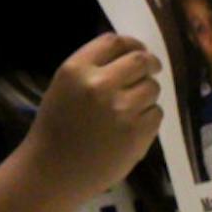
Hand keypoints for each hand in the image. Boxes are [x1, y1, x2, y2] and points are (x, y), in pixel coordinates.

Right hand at [26, 33, 161, 199]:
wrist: (54, 169)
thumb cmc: (56, 126)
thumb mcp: (64, 86)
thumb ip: (91, 67)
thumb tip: (128, 54)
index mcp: (76, 70)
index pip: (114, 41)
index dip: (131, 43)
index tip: (137, 50)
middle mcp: (99, 84)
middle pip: (141, 60)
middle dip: (150, 64)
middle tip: (151, 70)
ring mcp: (122, 109)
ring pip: (153, 87)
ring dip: (147, 93)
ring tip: (133, 106)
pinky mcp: (138, 132)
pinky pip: (157, 113)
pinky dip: (149, 117)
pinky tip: (131, 126)